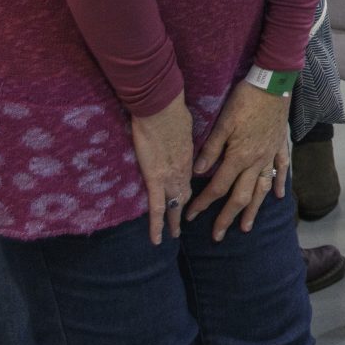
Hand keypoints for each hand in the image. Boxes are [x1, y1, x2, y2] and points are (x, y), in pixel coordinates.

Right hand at [130, 96, 193, 245]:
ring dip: (174, 220)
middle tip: (184, 223)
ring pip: (174, 204)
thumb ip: (182, 137)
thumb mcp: (184, 125)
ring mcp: (170, 176)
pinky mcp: (155, 178)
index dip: (190, 188)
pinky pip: (156, 207)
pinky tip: (158, 239)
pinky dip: (157, 224)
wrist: (160, 106)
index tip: (190, 197)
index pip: (190, 178)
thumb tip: (178, 137)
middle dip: (185, 208)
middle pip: (185, 192)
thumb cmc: (171, 109)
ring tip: (174, 235)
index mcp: (190, 156)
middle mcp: (183, 169)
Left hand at [186, 82, 290, 238]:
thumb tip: (197, 173)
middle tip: (218, 236)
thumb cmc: (244, 100)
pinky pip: (281, 169)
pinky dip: (280, 183)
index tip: (190, 216)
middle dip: (227, 217)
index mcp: (239, 156)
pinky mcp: (280, 146)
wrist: (273, 83)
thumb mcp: (223, 123)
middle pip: (241, 196)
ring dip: (254, 210)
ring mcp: (270, 155)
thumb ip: (210, 149)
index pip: (217, 187)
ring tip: (246, 227)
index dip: (203, 203)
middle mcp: (256, 161)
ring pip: (262, 189)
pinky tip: (279, 196)